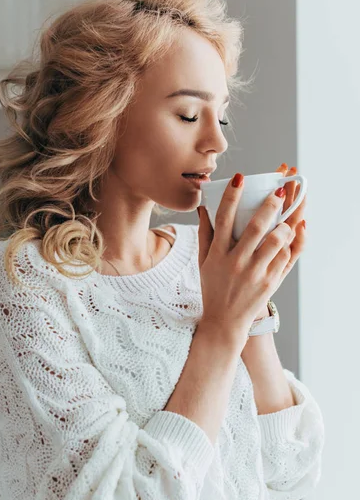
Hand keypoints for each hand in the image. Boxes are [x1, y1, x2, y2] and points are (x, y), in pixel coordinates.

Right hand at [197, 173, 300, 348]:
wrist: (224, 321)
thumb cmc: (213, 287)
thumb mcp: (203, 261)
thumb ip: (204, 234)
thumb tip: (203, 208)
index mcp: (217, 253)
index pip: (224, 219)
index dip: (232, 196)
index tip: (241, 178)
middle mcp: (236, 262)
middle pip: (256, 227)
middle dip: (270, 205)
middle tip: (281, 190)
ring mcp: (255, 273)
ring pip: (276, 242)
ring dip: (286, 223)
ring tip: (292, 212)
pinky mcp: (270, 282)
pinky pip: (285, 257)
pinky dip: (292, 242)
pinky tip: (296, 229)